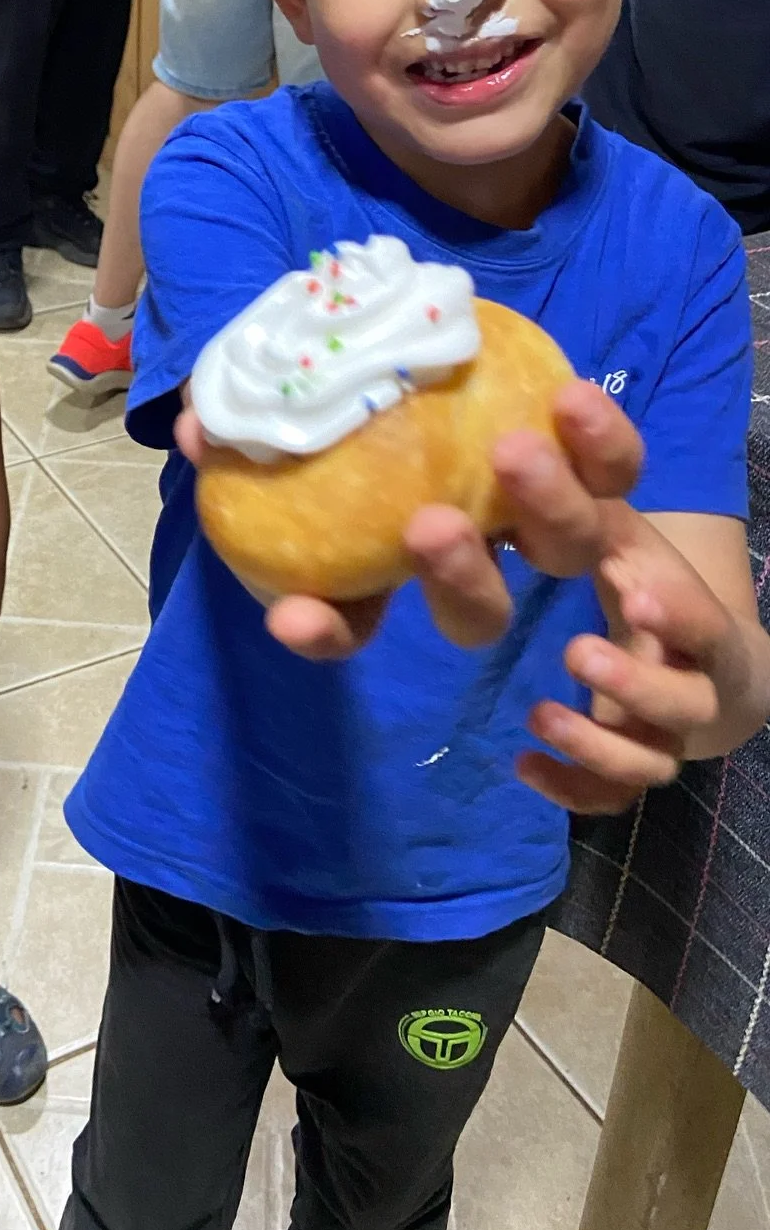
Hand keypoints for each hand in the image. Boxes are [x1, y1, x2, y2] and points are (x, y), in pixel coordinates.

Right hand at [175, 381, 645, 660]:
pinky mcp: (585, 461)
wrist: (412, 335)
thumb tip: (196, 431)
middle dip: (459, 580)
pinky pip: (613, 469)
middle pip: (479, 612)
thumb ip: (240, 424)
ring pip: (565, 550)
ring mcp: (534, 516)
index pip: (353, 624)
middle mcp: (467, 558)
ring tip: (514, 449)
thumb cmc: (338, 385)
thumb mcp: (280, 404)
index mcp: (386, 566)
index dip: (326, 631)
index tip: (293, 616)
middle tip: (429, 525)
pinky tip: (569, 399)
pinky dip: (602, 444)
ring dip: (546, 511)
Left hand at [518, 504, 765, 813]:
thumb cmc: (652, 588)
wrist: (697, 660)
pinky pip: (607, 800)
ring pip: (649, 764)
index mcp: (702, 631)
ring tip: (538, 715)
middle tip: (576, 651)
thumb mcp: (631, 543)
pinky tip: (523, 764)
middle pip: (684, 705)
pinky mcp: (625, 768)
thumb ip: (594, 508)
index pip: (707, 628)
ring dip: (596, 745)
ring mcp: (661, 737)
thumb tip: (548, 428)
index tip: (637, 594)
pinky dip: (570, 790)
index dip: (681, 616)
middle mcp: (692, 689)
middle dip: (635, 685)